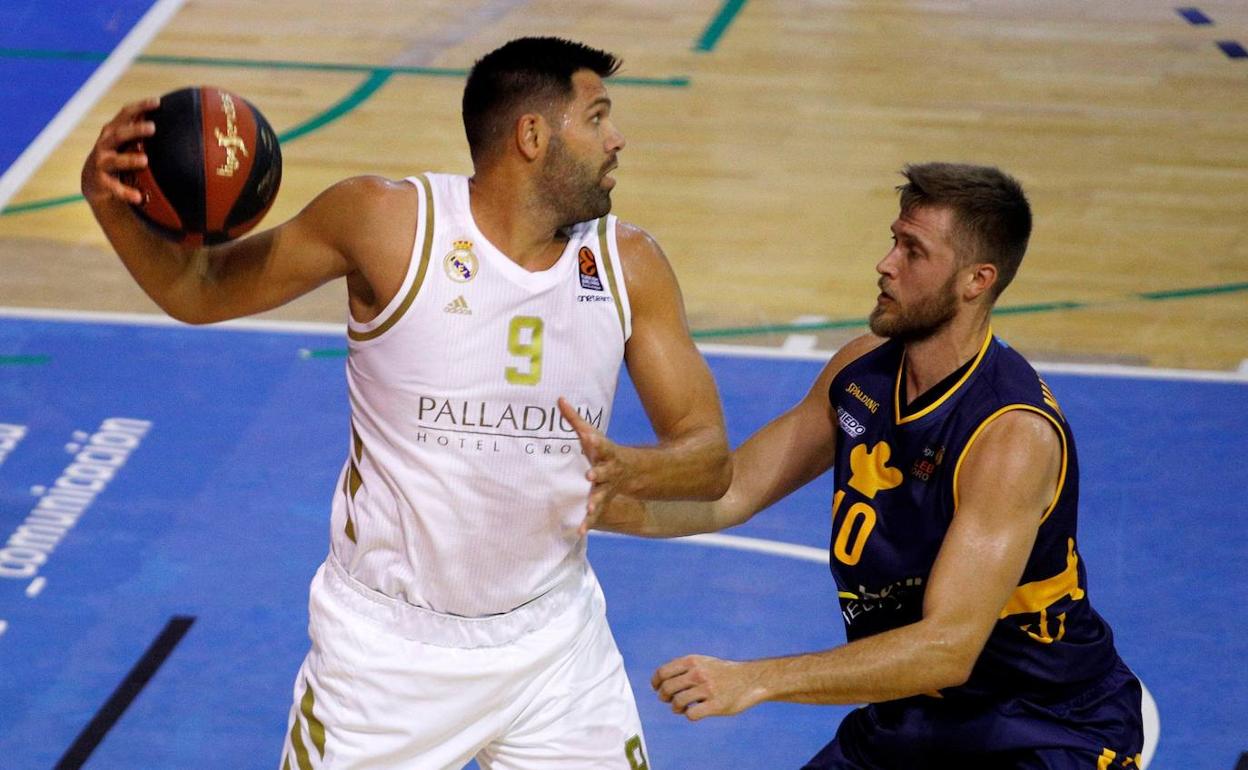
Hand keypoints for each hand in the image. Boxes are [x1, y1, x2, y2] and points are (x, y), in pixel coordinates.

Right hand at [81, 97, 158, 206]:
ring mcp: (101, 162)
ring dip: (129, 159)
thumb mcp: (128, 143)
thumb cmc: (120, 156)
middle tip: (152, 128)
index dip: (140, 107)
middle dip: (134, 130)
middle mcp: (105, 144)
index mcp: (114, 131)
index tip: (158, 102)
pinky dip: (126, 192)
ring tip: (144, 160)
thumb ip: (144, 133)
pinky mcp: (101, 181)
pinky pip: (114, 188)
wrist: (95, 181)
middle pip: (119, 134)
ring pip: (115, 160)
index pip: (126, 114)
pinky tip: (139, 198)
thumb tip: (180, 122)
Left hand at [558, 397, 636, 534]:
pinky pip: (596, 515)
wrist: (631, 472)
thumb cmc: (604, 451)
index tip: (587, 437)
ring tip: (589, 509)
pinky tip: (580, 532)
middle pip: (603, 472)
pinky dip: (589, 524)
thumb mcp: (591, 434)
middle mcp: (608, 471)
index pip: (600, 445)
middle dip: (598, 473)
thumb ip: (574, 419)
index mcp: (604, 453)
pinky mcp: (602, 502)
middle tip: (590, 475)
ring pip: (601, 496)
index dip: (594, 441)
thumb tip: (559, 398)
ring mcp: (607, 488)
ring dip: (595, 502)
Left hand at [651, 654, 760, 720]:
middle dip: (664, 698)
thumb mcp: (702, 662)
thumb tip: (659, 680)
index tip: (658, 690)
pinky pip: (691, 714)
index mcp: (692, 661)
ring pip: (677, 702)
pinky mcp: (716, 705)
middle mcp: (698, 673)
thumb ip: (683, 668)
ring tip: (684, 708)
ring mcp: (707, 689)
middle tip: (671, 701)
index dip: (656, 684)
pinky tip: (696, 712)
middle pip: (667, 689)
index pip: (662, 673)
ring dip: (677, 708)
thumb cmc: (722, 673)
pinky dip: (690, 715)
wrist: (750, 679)